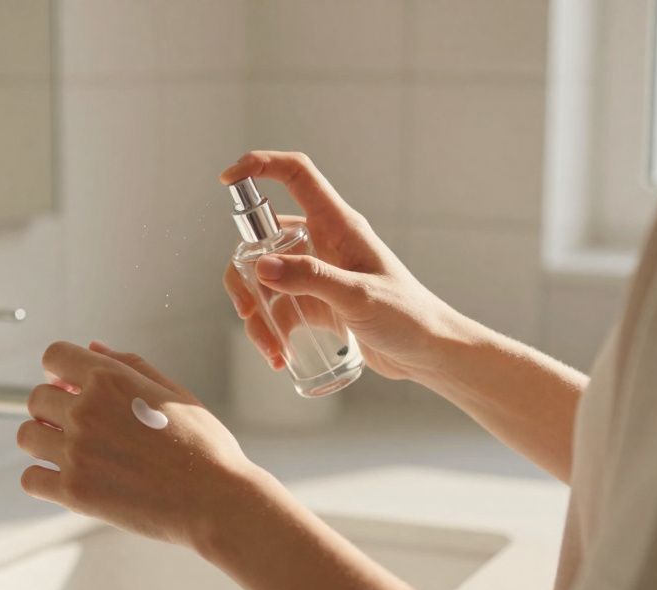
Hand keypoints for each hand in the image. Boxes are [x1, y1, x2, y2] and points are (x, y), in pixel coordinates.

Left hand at [17, 340, 271, 549]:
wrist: (216, 501)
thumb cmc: (203, 446)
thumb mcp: (173, 392)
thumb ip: (129, 365)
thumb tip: (93, 346)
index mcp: (110, 379)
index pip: (53, 356)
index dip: (59, 370)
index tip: (70, 386)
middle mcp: (86, 411)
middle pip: (36, 398)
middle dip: (53, 408)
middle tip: (79, 426)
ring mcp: (76, 453)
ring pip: (27, 436)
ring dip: (44, 441)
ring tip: (72, 453)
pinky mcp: (74, 492)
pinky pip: (30, 478)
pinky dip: (43, 478)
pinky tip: (67, 479)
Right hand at [220, 150, 468, 382]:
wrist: (430, 353)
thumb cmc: (408, 317)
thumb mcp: (359, 296)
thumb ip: (312, 279)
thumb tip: (261, 266)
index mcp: (338, 225)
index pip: (296, 175)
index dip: (259, 167)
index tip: (226, 180)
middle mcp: (322, 243)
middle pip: (262, 239)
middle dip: (243, 275)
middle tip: (247, 310)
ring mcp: (316, 273)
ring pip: (263, 280)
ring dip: (256, 314)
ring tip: (269, 347)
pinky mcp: (315, 303)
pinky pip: (277, 308)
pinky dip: (270, 331)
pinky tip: (279, 356)